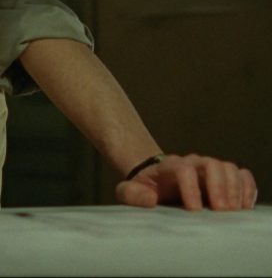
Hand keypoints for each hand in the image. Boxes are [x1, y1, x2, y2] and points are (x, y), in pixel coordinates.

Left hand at [115, 154, 257, 210]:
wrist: (154, 181)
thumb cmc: (142, 188)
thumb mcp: (128, 192)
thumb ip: (133, 195)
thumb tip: (151, 201)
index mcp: (169, 166)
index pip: (184, 169)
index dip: (191, 189)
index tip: (193, 211)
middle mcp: (192, 163)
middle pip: (212, 164)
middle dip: (219, 188)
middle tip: (221, 212)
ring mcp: (209, 168)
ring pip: (229, 168)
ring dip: (235, 189)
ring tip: (234, 212)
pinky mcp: (223, 177)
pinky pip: (241, 175)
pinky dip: (247, 188)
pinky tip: (244, 206)